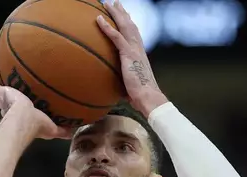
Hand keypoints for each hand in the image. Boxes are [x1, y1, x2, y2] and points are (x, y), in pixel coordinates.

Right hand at [0, 70, 71, 139]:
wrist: (24, 120)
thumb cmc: (37, 125)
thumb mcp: (52, 129)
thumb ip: (62, 131)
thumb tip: (73, 134)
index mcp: (22, 118)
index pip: (20, 114)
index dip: (20, 110)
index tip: (23, 106)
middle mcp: (11, 110)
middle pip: (7, 105)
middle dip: (7, 101)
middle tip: (9, 94)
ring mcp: (4, 101)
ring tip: (0, 83)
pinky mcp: (1, 93)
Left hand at [96, 0, 168, 116]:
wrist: (148, 97)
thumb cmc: (141, 96)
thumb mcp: (130, 85)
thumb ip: (124, 81)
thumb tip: (116, 89)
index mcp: (139, 54)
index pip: (134, 34)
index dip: (128, 24)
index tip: (123, 16)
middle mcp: (138, 48)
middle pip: (130, 25)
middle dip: (122, 13)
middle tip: (115, 2)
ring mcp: (134, 49)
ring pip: (124, 25)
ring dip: (115, 13)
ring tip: (108, 3)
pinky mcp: (128, 54)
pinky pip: (115, 36)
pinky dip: (107, 27)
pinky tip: (99, 18)